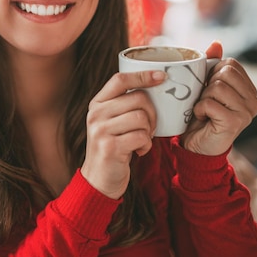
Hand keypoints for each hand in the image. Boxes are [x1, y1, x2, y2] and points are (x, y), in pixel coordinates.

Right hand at [80, 70, 166, 198]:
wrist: (99, 180)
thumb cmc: (113, 148)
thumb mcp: (111, 122)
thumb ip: (124, 105)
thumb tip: (157, 84)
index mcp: (97, 104)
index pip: (120, 79)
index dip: (142, 75)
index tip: (161, 76)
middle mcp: (96, 114)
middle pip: (138, 99)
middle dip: (152, 114)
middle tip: (149, 128)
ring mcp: (101, 130)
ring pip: (141, 118)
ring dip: (149, 131)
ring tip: (142, 141)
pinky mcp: (110, 147)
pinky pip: (141, 137)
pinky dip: (146, 145)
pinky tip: (139, 152)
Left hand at [180, 41, 256, 154]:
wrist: (196, 147)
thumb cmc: (201, 116)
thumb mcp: (206, 87)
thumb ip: (212, 65)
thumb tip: (216, 43)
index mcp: (249, 90)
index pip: (230, 64)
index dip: (212, 73)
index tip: (208, 89)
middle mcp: (253, 101)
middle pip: (224, 73)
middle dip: (207, 85)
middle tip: (205, 101)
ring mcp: (246, 112)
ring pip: (216, 87)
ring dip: (202, 98)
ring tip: (204, 110)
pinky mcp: (235, 122)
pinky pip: (209, 102)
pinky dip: (199, 109)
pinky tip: (202, 118)